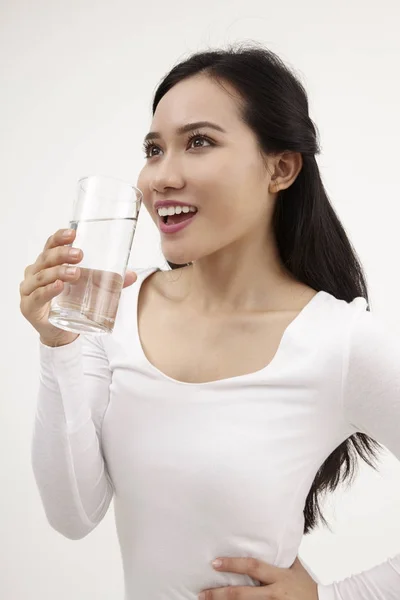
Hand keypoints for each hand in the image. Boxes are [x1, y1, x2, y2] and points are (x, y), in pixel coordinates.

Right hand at [19, 227, 136, 345]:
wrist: (61, 331)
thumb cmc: (71, 302)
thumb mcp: (91, 288)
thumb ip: (108, 281)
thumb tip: (132, 275)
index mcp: (47, 263)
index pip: (50, 245)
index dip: (59, 238)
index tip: (73, 233)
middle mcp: (35, 273)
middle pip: (46, 258)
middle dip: (62, 254)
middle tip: (80, 254)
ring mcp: (29, 289)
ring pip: (42, 276)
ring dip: (59, 272)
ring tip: (76, 273)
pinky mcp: (29, 306)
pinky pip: (38, 296)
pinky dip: (48, 290)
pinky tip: (59, 287)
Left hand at [199, 555, 317, 599]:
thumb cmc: (308, 587)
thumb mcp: (297, 569)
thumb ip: (284, 556)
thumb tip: (275, 537)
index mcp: (279, 577)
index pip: (252, 567)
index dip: (233, 564)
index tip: (215, 563)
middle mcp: (275, 593)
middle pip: (243, 595)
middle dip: (220, 594)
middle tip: (202, 593)